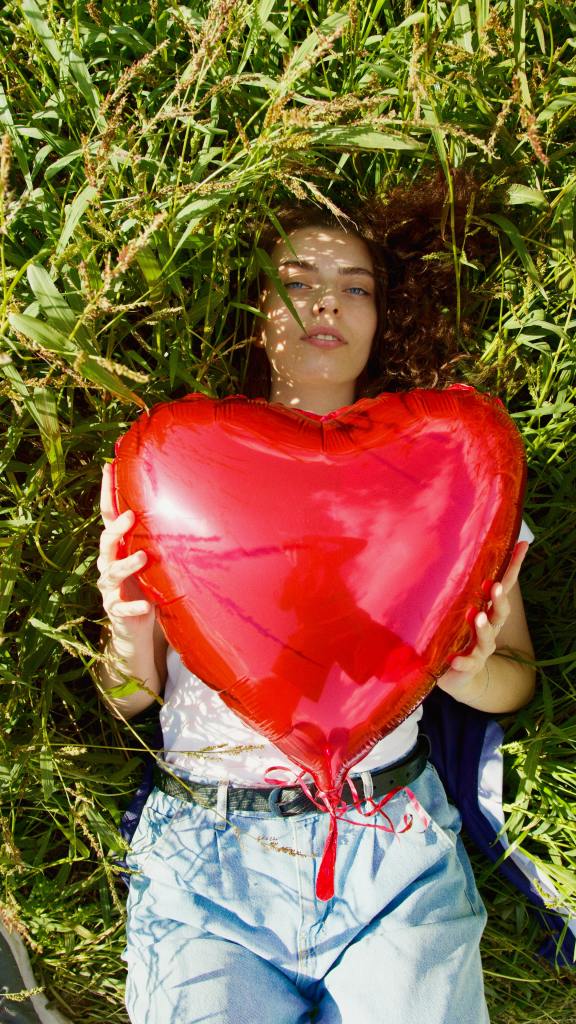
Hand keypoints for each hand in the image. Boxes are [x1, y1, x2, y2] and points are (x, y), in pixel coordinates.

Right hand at [97, 463, 155, 655]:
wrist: (135, 625)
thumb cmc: (146, 583)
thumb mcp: (150, 556)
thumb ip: (156, 534)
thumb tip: (184, 500)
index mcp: (117, 548)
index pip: (108, 517)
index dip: (106, 493)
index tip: (107, 468)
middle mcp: (108, 564)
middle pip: (105, 542)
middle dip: (116, 528)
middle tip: (131, 516)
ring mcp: (110, 588)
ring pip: (111, 573)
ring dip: (126, 564)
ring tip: (143, 557)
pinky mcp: (116, 610)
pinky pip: (122, 607)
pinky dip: (134, 607)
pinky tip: (147, 606)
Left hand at [437, 542, 528, 698]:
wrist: (458, 675)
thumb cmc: (458, 633)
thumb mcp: (459, 607)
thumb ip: (459, 586)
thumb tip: (454, 549)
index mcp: (488, 610)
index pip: (504, 585)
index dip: (514, 566)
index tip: (522, 546)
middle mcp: (489, 627)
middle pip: (499, 612)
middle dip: (499, 599)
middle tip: (496, 586)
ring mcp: (479, 648)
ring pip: (486, 637)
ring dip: (482, 627)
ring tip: (477, 616)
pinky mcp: (466, 666)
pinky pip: (465, 664)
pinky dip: (461, 662)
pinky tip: (455, 660)